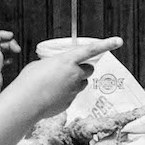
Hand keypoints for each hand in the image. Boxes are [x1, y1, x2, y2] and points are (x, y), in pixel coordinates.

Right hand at [8, 36, 123, 119]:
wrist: (25, 102)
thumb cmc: (29, 81)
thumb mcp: (40, 65)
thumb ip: (54, 64)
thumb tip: (56, 69)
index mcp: (67, 60)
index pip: (91, 50)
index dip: (106, 44)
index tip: (118, 41)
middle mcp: (74, 74)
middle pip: (89, 69)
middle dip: (83, 69)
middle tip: (71, 70)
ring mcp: (74, 90)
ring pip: (81, 84)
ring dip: (75, 82)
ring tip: (57, 84)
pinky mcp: (70, 102)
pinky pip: (72, 96)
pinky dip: (65, 94)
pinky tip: (51, 95)